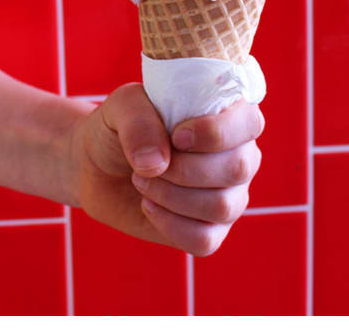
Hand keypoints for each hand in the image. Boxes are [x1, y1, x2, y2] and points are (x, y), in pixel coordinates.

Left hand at [69, 83, 263, 255]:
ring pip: (222, 206)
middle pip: (238, 168)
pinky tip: (149, 206)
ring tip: (143, 182)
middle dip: (184, 170)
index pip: (250, 123)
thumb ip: (138, 124)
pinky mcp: (212, 229)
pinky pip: (206, 239)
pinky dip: (170, 225)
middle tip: (148, 165)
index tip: (176, 136)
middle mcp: (240, 155)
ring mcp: (230, 195)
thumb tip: (156, 164)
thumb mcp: (121, 109)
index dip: (215, 133)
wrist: (98, 168)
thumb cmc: (121, 129)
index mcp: (230, 116)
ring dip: (171, 196)